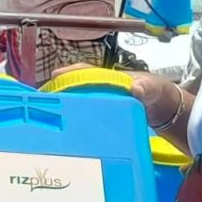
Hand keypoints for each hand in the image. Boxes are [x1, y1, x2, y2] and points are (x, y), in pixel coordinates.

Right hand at [50, 65, 183, 130]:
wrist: (160, 108)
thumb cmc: (152, 90)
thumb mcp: (151, 87)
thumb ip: (145, 87)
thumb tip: (136, 89)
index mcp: (106, 77)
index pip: (84, 71)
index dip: (69, 73)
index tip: (55, 76)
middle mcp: (98, 87)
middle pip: (73, 87)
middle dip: (57, 91)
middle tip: (41, 101)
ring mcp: (97, 101)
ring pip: (75, 101)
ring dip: (61, 107)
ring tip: (45, 117)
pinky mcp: (99, 116)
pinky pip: (83, 116)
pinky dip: (73, 120)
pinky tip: (64, 130)